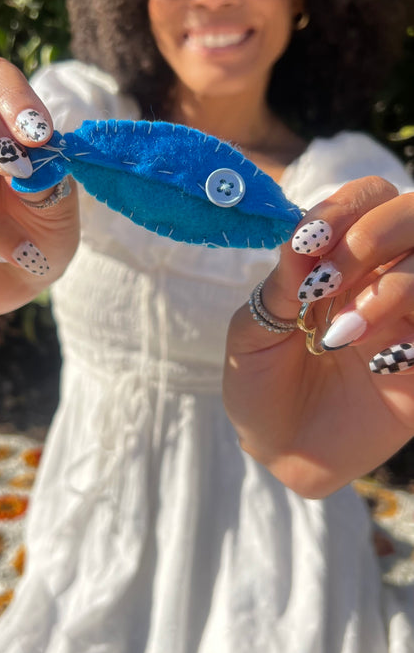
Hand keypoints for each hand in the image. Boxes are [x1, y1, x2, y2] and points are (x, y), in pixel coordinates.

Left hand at [223, 176, 413, 496]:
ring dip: (391, 287)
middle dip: (373, 235)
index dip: (345, 208)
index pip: (367, 199)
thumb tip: (302, 235)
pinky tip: (379, 363)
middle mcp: (382, 276)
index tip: (310, 243)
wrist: (280, 452)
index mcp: (338, 258)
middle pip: (413, 215)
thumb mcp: (253, 334)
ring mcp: (409, 317)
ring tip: (341, 335)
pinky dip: (413, 334)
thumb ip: (280, 285)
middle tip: (327, 281)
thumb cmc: (260, 385)